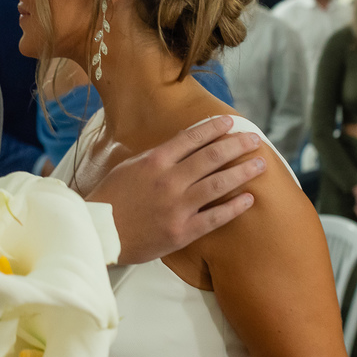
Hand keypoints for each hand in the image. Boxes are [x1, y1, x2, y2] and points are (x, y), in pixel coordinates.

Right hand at [87, 116, 264, 264]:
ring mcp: (177, 206)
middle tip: (254, 140)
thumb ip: (157, 156)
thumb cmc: (110, 198)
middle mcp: (169, 180)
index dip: (215, 128)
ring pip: (219, 184)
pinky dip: (234, 207)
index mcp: (155, 160)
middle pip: (212, 157)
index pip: (192, 137)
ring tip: (260, 163)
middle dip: (237, 145)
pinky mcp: (182, 231)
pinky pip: (215, 217)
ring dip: (242, 171)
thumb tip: (184, 141)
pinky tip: (249, 198)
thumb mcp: (129, 167)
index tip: (231, 123)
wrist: (97, 233)